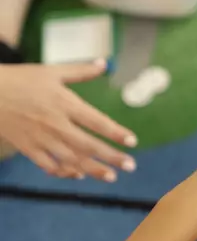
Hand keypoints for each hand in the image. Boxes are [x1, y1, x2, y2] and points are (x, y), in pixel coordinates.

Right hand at [0, 61, 137, 180]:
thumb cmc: (21, 79)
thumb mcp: (51, 71)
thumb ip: (80, 71)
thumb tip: (104, 64)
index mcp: (64, 103)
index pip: (96, 121)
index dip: (115, 132)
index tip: (132, 141)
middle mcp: (56, 123)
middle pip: (88, 144)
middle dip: (112, 156)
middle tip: (131, 166)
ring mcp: (41, 138)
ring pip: (72, 159)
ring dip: (93, 169)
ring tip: (111, 176)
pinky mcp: (28, 148)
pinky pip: (49, 165)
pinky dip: (64, 172)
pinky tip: (78, 174)